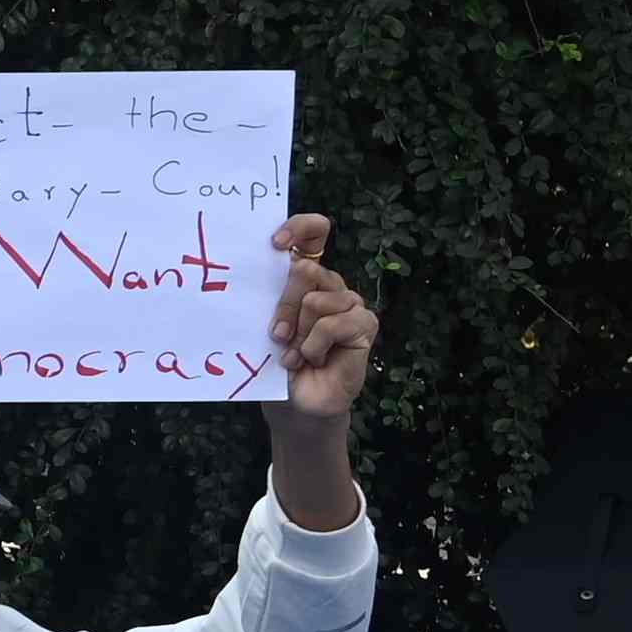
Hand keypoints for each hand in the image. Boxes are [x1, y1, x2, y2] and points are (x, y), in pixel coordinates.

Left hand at [264, 214, 375, 416]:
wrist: (294, 403)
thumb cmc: (276, 362)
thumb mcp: (267, 325)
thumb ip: (274, 297)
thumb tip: (286, 266)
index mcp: (305, 277)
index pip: (313, 234)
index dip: (300, 228)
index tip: (276, 243)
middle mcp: (329, 285)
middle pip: (306, 270)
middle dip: (284, 305)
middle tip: (277, 334)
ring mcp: (350, 304)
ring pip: (318, 299)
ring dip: (299, 332)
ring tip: (293, 354)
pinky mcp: (364, 326)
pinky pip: (335, 323)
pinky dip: (316, 344)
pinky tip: (312, 359)